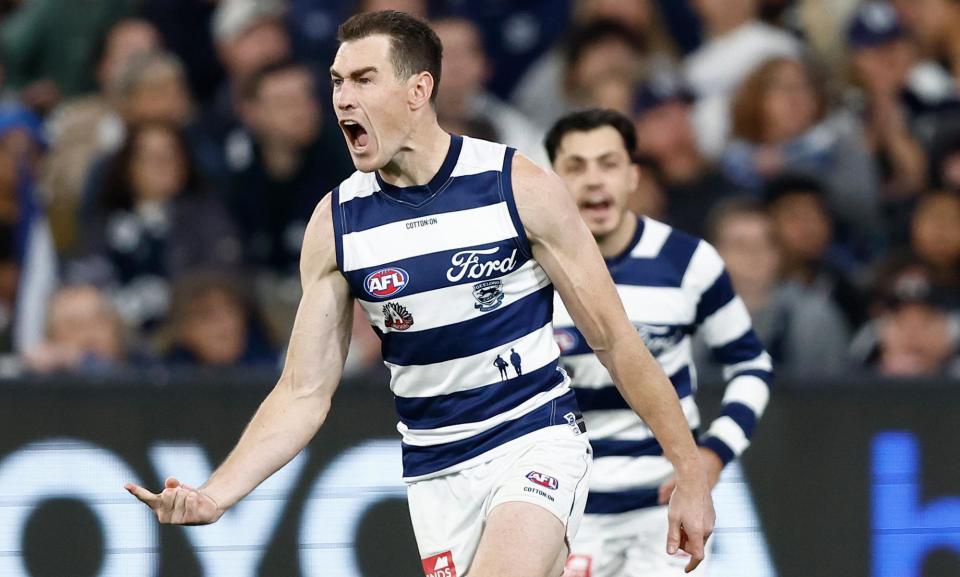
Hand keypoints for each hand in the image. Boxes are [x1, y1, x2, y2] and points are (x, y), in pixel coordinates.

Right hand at [125, 477, 223, 524]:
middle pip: (168, 493)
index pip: (145, 497)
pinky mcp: (190, 520)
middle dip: (178, 490)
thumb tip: (170, 480)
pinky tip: (196, 502)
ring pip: (181, 495)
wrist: (206, 506)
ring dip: (188, 493)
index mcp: (158, 507)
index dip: (136, 490)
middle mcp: (164, 516)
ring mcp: (176, 520)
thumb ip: (172, 484)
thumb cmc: (187, 497)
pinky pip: (190, 499)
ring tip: (191, 500)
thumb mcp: (178, 488)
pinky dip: (195, 496)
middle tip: (184, 496)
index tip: (126, 485)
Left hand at [659, 449, 718, 572]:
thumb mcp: (672, 519)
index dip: (691, 565)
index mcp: (698, 532)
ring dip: (689, 535)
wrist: (693, 479)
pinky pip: (704, 527)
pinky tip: (687, 515)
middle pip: (696, 546)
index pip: (697, 556)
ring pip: (700, 536)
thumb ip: (672, 537)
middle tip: (675, 532)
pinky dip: (695, 528)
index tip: (685, 569)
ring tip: (680, 521)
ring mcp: (712, 522)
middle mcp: (708, 529)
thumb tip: (671, 553)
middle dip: (685, 544)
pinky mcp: (712, 515)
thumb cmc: (682, 498)